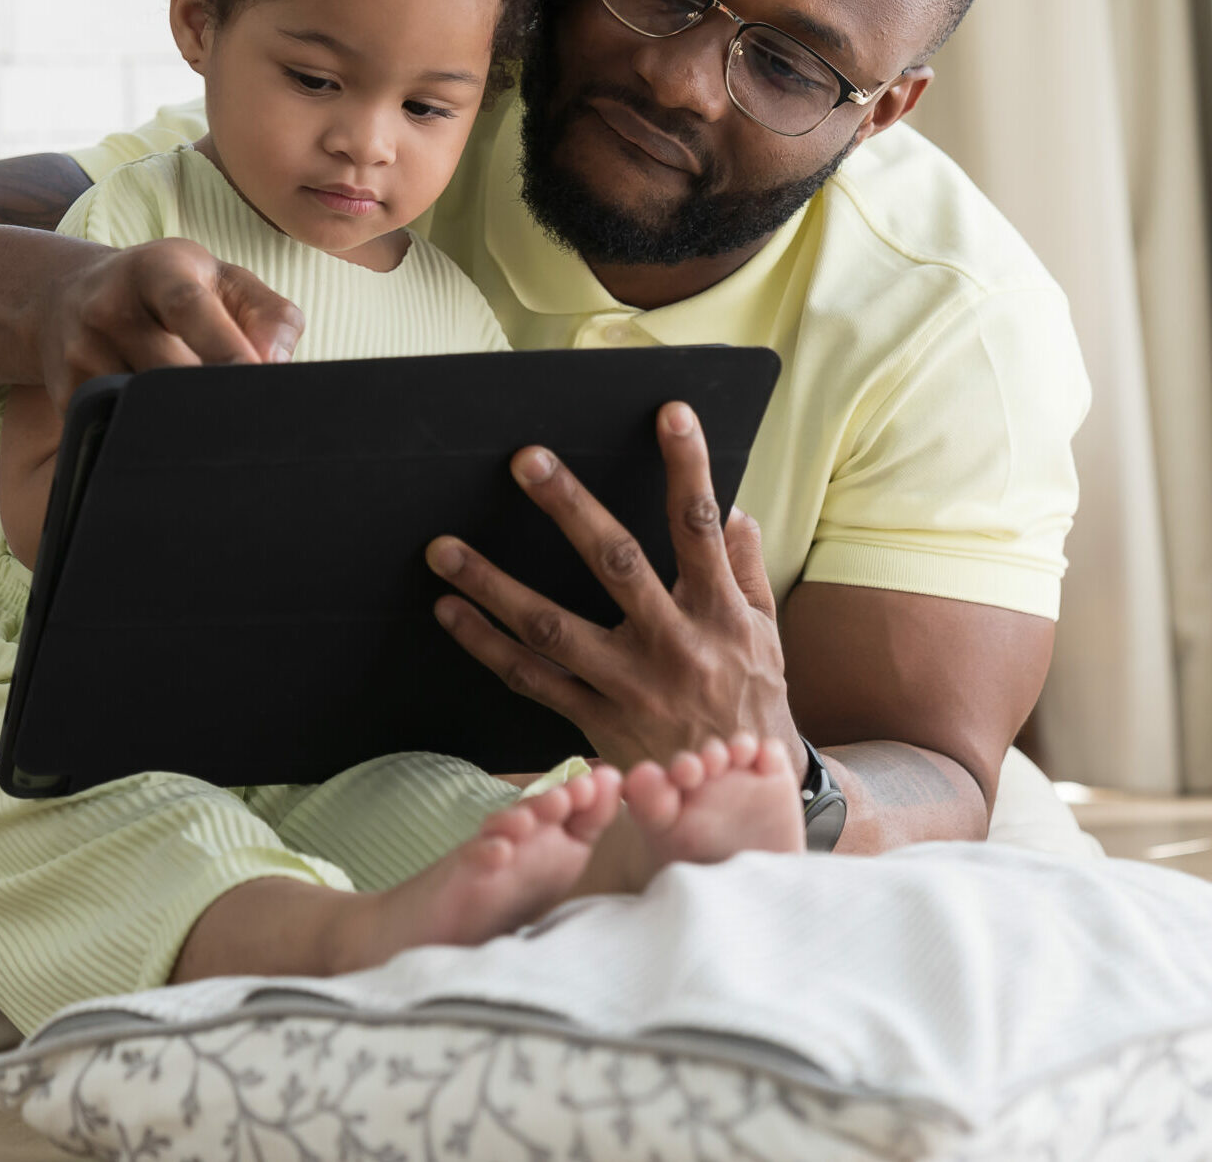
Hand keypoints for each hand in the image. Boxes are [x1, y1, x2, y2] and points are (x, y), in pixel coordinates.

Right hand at [35, 237, 303, 409]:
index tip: (257, 378)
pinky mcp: (67, 398)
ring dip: (186, 424)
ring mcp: (80, 357)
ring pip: (148, 410)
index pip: (189, 308)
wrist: (66, 297)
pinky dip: (155, 438)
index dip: (225, 346)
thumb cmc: (168, 291)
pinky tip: (170, 430)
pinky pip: (122, 431)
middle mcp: (109, 309)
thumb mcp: (222, 280)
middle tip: (248, 415)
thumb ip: (268, 314)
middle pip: (170, 373)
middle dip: (214, 398)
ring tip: (211, 420)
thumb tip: (276, 364)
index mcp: (155, 271)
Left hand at [426, 402, 800, 772]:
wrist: (737, 799)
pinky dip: (486, 645)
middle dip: (569, 507)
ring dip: (492, 584)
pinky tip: (450, 612)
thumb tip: (734, 510)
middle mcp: (672, 643)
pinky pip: (530, 680)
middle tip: (526, 460)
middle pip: (614, 563)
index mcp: (720, 612)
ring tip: (443, 548)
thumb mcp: (768, 635)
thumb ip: (746, 571)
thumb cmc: (753, 704)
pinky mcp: (594, 721)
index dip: (689, 466)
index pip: (701, 526)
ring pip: (551, 626)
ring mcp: (627, 684)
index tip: (671, 412)